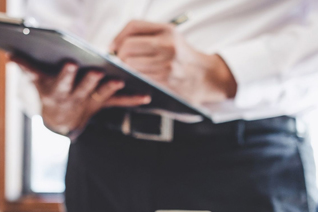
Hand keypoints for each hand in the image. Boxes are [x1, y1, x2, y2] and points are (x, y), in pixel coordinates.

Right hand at [13, 58, 151, 134]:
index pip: (60, 81)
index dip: (65, 74)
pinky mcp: (102, 104)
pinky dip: (133, 100)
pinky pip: (119, 103)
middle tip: (99, 71)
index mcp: (57, 89)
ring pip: (101, 94)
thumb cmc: (49, 92)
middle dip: (89, 80)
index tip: (71, 63)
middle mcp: (74, 97)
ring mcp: (89, 102)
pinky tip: (147, 97)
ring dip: (111, 88)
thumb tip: (10, 56)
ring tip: (121, 79)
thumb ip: (26, 68)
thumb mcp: (36, 82)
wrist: (61, 121)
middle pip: (82, 88)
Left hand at [109, 20, 236, 103]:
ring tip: (125, 71)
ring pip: (129, 63)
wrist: (205, 77)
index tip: (112, 46)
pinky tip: (132, 79)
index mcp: (167, 30)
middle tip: (118, 62)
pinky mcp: (164, 80)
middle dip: (118, 55)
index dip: (118, 36)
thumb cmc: (182, 57)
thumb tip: (115, 44)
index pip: (133, 26)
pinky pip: (137, 77)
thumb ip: (146, 35)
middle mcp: (167, 44)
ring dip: (123, 68)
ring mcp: (166, 63)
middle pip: (127, 46)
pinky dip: (130, 78)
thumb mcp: (170, 37)